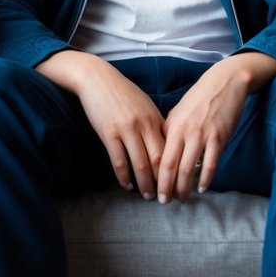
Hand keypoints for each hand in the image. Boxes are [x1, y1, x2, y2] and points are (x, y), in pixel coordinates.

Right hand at [36, 50, 165, 197]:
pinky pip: (118, 161)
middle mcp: (143, 125)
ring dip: (144, 184)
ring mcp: (125, 130)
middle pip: (158, 160)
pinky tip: (127, 185)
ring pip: (139, 164)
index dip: (175, 169)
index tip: (177, 183)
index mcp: (155, 118)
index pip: (170, 149)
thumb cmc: (123, 92)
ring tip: (148, 196)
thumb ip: (155, 124)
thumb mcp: (145, 105)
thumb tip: (166, 145)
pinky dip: (124, 176)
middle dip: (163, 182)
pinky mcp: (108, 133)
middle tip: (166, 197)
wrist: (97, 79)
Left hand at [157, 52, 275, 202]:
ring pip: (189, 169)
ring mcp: (203, 135)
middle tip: (164, 202)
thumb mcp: (178, 112)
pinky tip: (202, 188)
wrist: (224, 82)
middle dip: (167, 188)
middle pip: (172, 167)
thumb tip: (161, 152)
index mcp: (172, 126)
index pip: (160, 158)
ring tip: (182, 198)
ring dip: (185, 188)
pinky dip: (206, 179)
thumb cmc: (199, 98)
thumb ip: (169, 131)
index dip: (156, 178)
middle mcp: (185, 132)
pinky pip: (211, 164)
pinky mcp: (219, 137)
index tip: (154, 190)